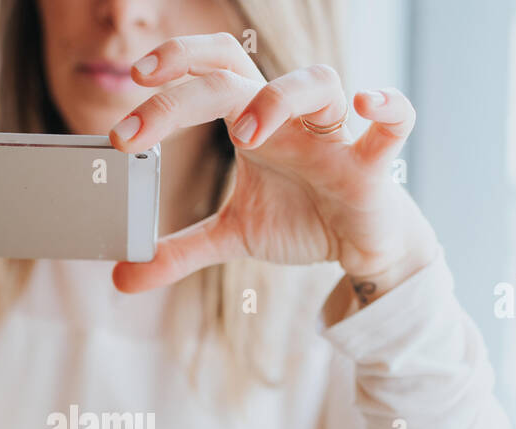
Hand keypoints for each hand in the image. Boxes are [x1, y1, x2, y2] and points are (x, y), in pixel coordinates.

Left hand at [108, 32, 436, 306]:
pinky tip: (367, 103)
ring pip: (318, 83)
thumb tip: (121, 277)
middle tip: (141, 111)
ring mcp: (335, 137)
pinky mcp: (374, 166)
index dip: (175, 64)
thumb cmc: (303, 220)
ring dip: (278, 98)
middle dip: (188, 82)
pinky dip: (388, 107)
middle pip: (241, 71)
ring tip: (243, 135)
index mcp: (254, 123)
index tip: (129, 81)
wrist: (364, 246)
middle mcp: (291, 119)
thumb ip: (178, 251)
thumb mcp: (232, 236)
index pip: (211, 72)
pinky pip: (395, 122)